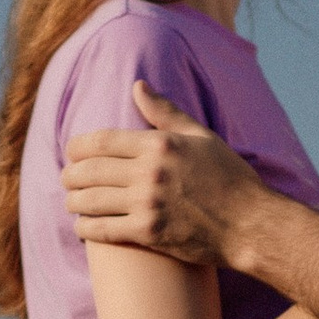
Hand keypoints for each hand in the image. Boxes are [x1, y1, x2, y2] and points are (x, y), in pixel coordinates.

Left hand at [63, 83, 262, 263]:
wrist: (251, 224)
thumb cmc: (230, 179)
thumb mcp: (201, 136)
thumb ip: (165, 112)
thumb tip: (137, 85)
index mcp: (159, 144)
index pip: (100, 141)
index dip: (77, 147)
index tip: (72, 152)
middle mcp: (149, 172)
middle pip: (89, 171)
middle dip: (70, 175)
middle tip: (67, 179)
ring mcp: (147, 204)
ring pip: (89, 201)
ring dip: (74, 201)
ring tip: (73, 201)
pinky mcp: (149, 234)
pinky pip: (102, 230)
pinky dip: (86, 228)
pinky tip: (83, 226)